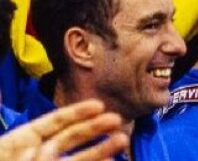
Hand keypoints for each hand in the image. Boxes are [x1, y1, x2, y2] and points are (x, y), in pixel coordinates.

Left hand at [0, 100, 127, 160]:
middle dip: (92, 131)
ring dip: (98, 152)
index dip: (74, 114)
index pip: (50, 125)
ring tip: (121, 142)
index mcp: (17, 146)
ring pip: (74, 160)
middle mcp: (33, 158)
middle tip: (118, 123)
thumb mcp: (7, 154)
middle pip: (66, 141)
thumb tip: (36, 146)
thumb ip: (31, 147)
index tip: (98, 106)